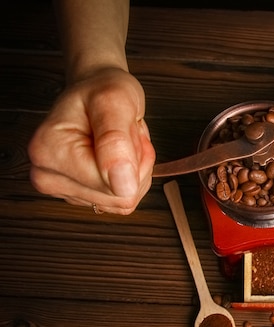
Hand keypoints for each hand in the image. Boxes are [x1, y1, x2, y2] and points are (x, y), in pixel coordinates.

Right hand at [28, 68, 155, 214]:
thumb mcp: (115, 102)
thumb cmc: (102, 90)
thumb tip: (123, 186)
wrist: (94, 90)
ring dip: (135, 169)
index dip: (133, 159)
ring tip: (121, 141)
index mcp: (48, 152)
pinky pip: (121, 200)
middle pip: (120, 197)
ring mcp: (64, 189)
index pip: (113, 186)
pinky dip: (131, 177)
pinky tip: (119, 155)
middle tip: (125, 134)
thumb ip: (117, 142)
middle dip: (136, 165)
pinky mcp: (80, 195)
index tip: (124, 129)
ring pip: (124, 199)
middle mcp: (47, 176)